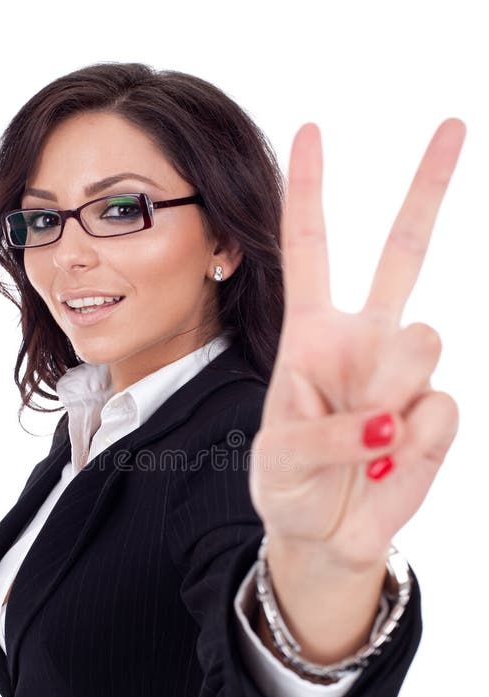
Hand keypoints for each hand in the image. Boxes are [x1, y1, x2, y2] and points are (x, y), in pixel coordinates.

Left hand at [249, 120, 465, 572]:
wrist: (324, 535)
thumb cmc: (290, 485)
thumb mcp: (280, 458)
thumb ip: (327, 432)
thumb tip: (394, 418)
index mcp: (312, 333)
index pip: (310, 250)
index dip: (310, 191)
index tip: (312, 129)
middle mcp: (365, 339)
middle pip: (405, 250)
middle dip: (429, 186)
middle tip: (455, 124)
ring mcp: (407, 373)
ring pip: (423, 339)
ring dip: (391, 391)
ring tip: (369, 439)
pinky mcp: (437, 412)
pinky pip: (440, 408)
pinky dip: (412, 445)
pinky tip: (391, 460)